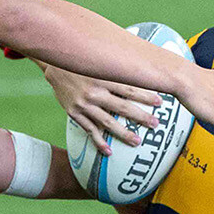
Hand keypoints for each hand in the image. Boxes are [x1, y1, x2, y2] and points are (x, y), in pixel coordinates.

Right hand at [43, 64, 160, 153]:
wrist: (53, 66)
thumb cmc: (82, 63)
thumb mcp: (99, 61)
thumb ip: (116, 67)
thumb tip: (139, 66)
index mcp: (103, 77)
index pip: (129, 88)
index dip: (145, 95)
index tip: (160, 102)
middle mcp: (94, 92)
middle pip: (122, 107)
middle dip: (140, 116)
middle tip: (156, 124)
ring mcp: (84, 104)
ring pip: (107, 122)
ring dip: (123, 133)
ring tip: (137, 141)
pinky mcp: (74, 113)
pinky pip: (89, 130)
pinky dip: (99, 141)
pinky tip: (109, 152)